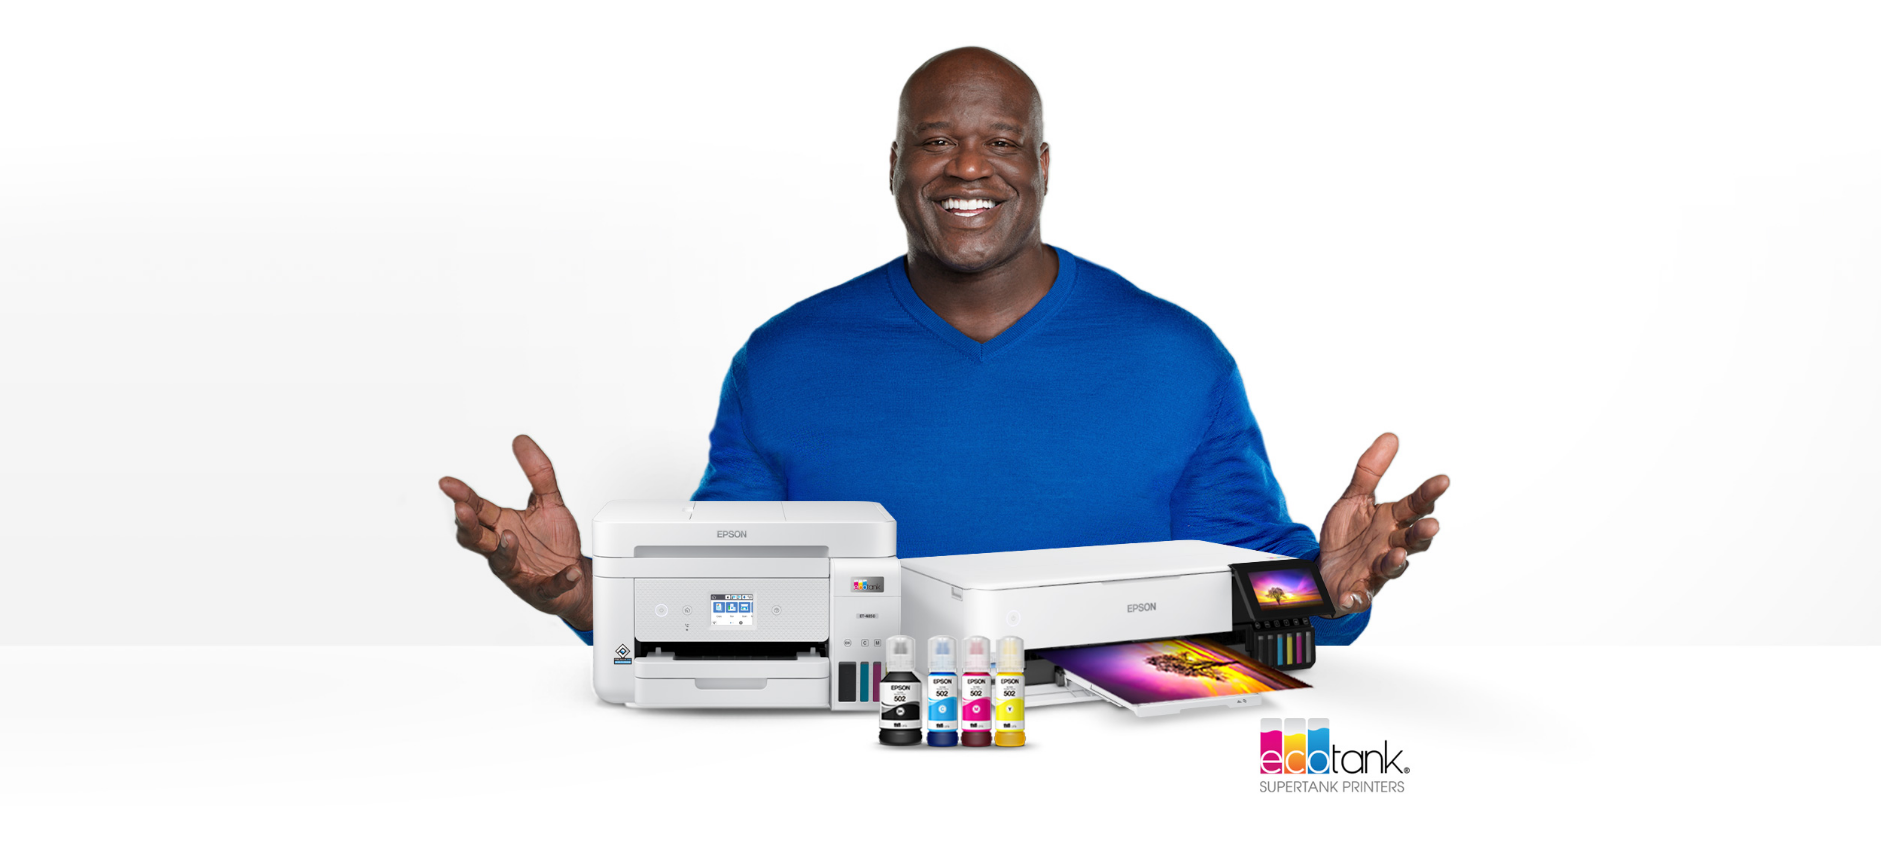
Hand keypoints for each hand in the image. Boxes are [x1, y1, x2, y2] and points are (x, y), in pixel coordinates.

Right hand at [440, 435, 591, 630]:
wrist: (576, 578)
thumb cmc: (554, 542)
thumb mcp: (550, 502)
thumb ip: (538, 473)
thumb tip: (520, 440)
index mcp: (502, 525)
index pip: (477, 509)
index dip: (462, 496)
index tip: (446, 482)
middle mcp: (505, 549)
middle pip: (476, 539)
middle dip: (468, 525)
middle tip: (463, 509)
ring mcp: (520, 571)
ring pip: (502, 564)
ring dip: (505, 551)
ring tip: (510, 535)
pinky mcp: (542, 591)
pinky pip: (548, 587)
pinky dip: (559, 581)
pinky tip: (571, 572)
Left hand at [1316, 433, 1448, 616]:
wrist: (1324, 569)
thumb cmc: (1347, 535)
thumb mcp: (1354, 499)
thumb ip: (1370, 471)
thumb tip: (1391, 436)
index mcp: (1392, 521)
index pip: (1415, 505)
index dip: (1428, 494)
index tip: (1442, 480)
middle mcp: (1390, 545)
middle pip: (1413, 539)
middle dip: (1421, 533)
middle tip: (1430, 525)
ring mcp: (1376, 569)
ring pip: (1393, 567)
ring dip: (1396, 562)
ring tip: (1397, 556)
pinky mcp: (1358, 589)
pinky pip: (1360, 596)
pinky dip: (1357, 599)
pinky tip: (1352, 597)